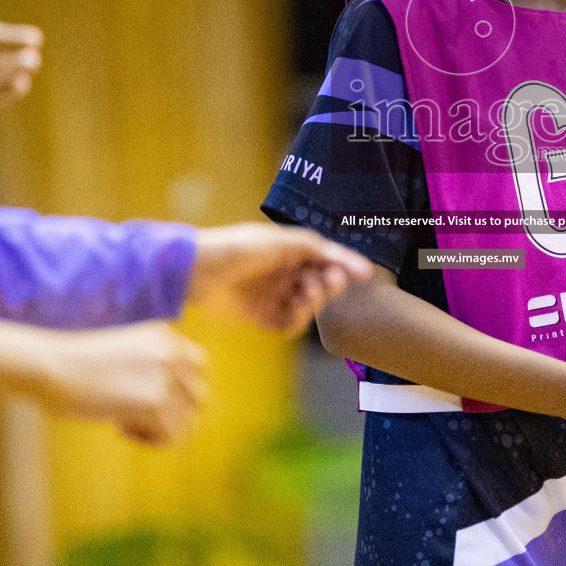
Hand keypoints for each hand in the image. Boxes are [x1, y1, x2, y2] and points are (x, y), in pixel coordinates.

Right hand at [41, 321, 208, 446]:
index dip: (179, 391)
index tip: (147, 400)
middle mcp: (171, 352)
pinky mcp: (153, 401)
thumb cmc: (77, 368)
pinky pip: (169, 436)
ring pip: (186, 421)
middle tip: (135, 416)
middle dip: (171, 414)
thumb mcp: (127, 355)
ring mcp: (165, 375)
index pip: (198, 368)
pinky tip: (118, 426)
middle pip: (197, 398)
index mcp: (165, 336)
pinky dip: (146, 439)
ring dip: (158, 429)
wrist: (49, 366)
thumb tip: (189, 413)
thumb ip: (157, 370)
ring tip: (124, 420)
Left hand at [190, 223, 373, 335]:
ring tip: (306, 294)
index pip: (325, 259)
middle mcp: (284, 274)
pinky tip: (296, 309)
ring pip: (309, 305)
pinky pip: (290, 325)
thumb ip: (314, 247)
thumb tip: (343, 259)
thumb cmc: (238, 248)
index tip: (364, 274)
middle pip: (320, 283)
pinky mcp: (262, 319)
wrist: (200, 271)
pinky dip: (299, 320)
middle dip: (330, 282)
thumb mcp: (280, 241)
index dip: (345, 265)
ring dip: (314, 301)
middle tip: (330, 281)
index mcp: (289, 252)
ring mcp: (274, 297)